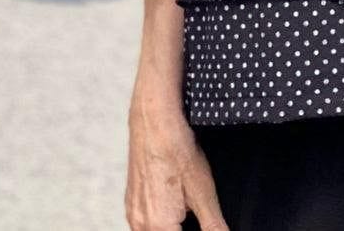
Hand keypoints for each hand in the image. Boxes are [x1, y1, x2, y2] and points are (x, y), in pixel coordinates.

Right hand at [125, 101, 229, 230]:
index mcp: (158, 227)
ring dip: (171, 226)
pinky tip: (172, 201)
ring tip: (185, 207)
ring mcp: (132, 214)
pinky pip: (144, 222)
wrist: (155, 124)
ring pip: (153, 230)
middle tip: (194, 212)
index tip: (204, 222)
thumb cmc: (178, 153)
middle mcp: (139, 226)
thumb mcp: (203, 193)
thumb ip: (213, 225)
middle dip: (182, 228)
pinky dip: (160, 219)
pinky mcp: (130, 202)